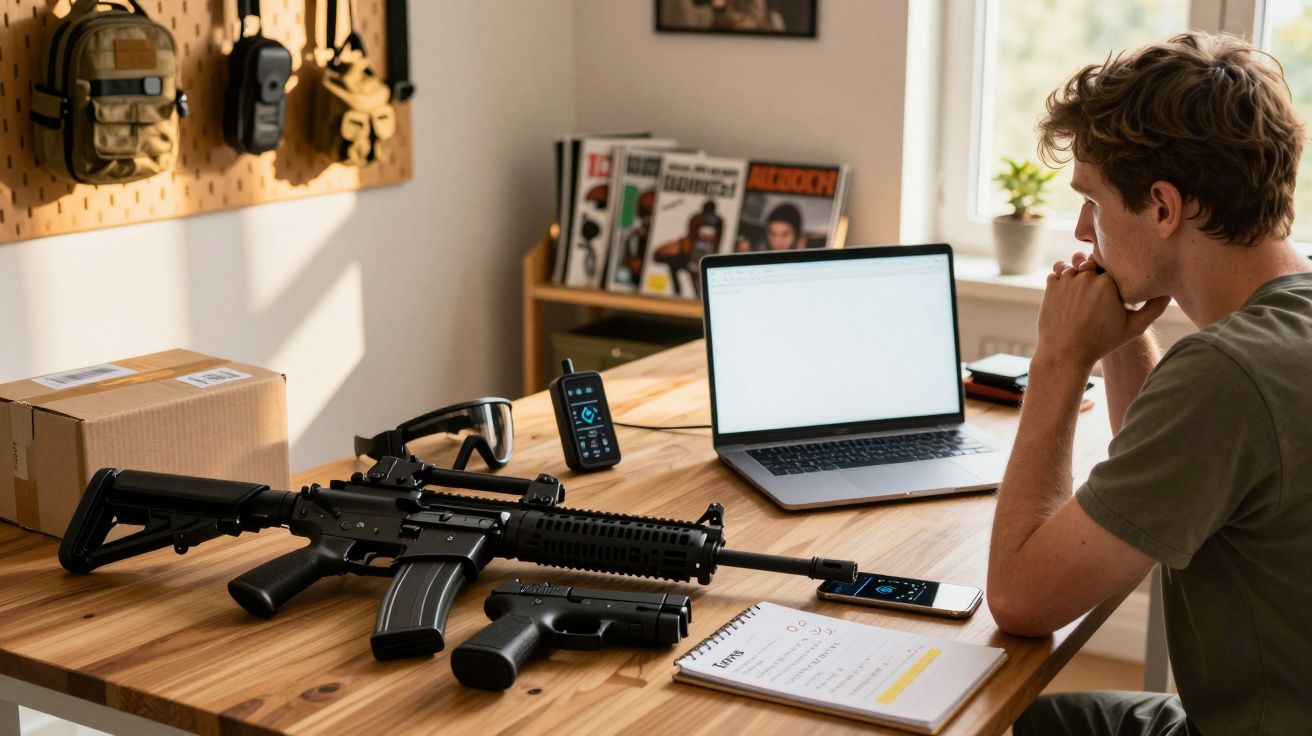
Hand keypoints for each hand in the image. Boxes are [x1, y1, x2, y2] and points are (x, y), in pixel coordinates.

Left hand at [1035, 252, 1169, 368]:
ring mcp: (1068, 279)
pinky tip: (1068, 296)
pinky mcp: (1051, 284)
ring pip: (1075, 265)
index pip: (1114, 263)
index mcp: (1109, 282)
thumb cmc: (1102, 342)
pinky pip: (1058, 272)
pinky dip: (1062, 281)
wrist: (1066, 353)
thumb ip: (1154, 308)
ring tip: (1081, 296)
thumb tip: (1169, 292)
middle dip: (1095, 272)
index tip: (1112, 286)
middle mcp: (1088, 276)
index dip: (1113, 273)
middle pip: (1094, 262)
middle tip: (1095, 293)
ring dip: (1078, 276)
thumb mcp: (1133, 328)